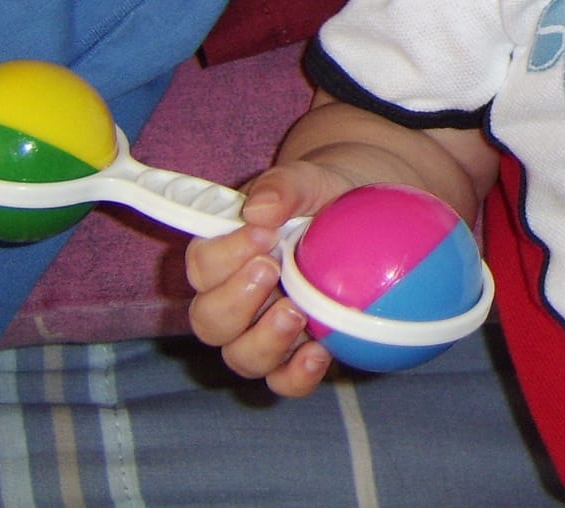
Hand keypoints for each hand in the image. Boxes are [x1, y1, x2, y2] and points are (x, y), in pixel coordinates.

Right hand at [185, 160, 357, 396]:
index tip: (264, 234)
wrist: (363, 223)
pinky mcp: (295, 356)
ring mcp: (261, 334)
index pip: (201, 266)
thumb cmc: (320, 200)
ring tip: (296, 313)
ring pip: (240, 357)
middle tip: (270, 270)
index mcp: (223, 258)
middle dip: (235, 301)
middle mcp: (234, 302)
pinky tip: (320, 354)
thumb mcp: (305, 181)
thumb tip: (260, 209)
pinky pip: (284, 381)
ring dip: (264, 341)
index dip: (225, 255)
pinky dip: (296, 375)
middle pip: (208, 321)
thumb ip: (281, 187)